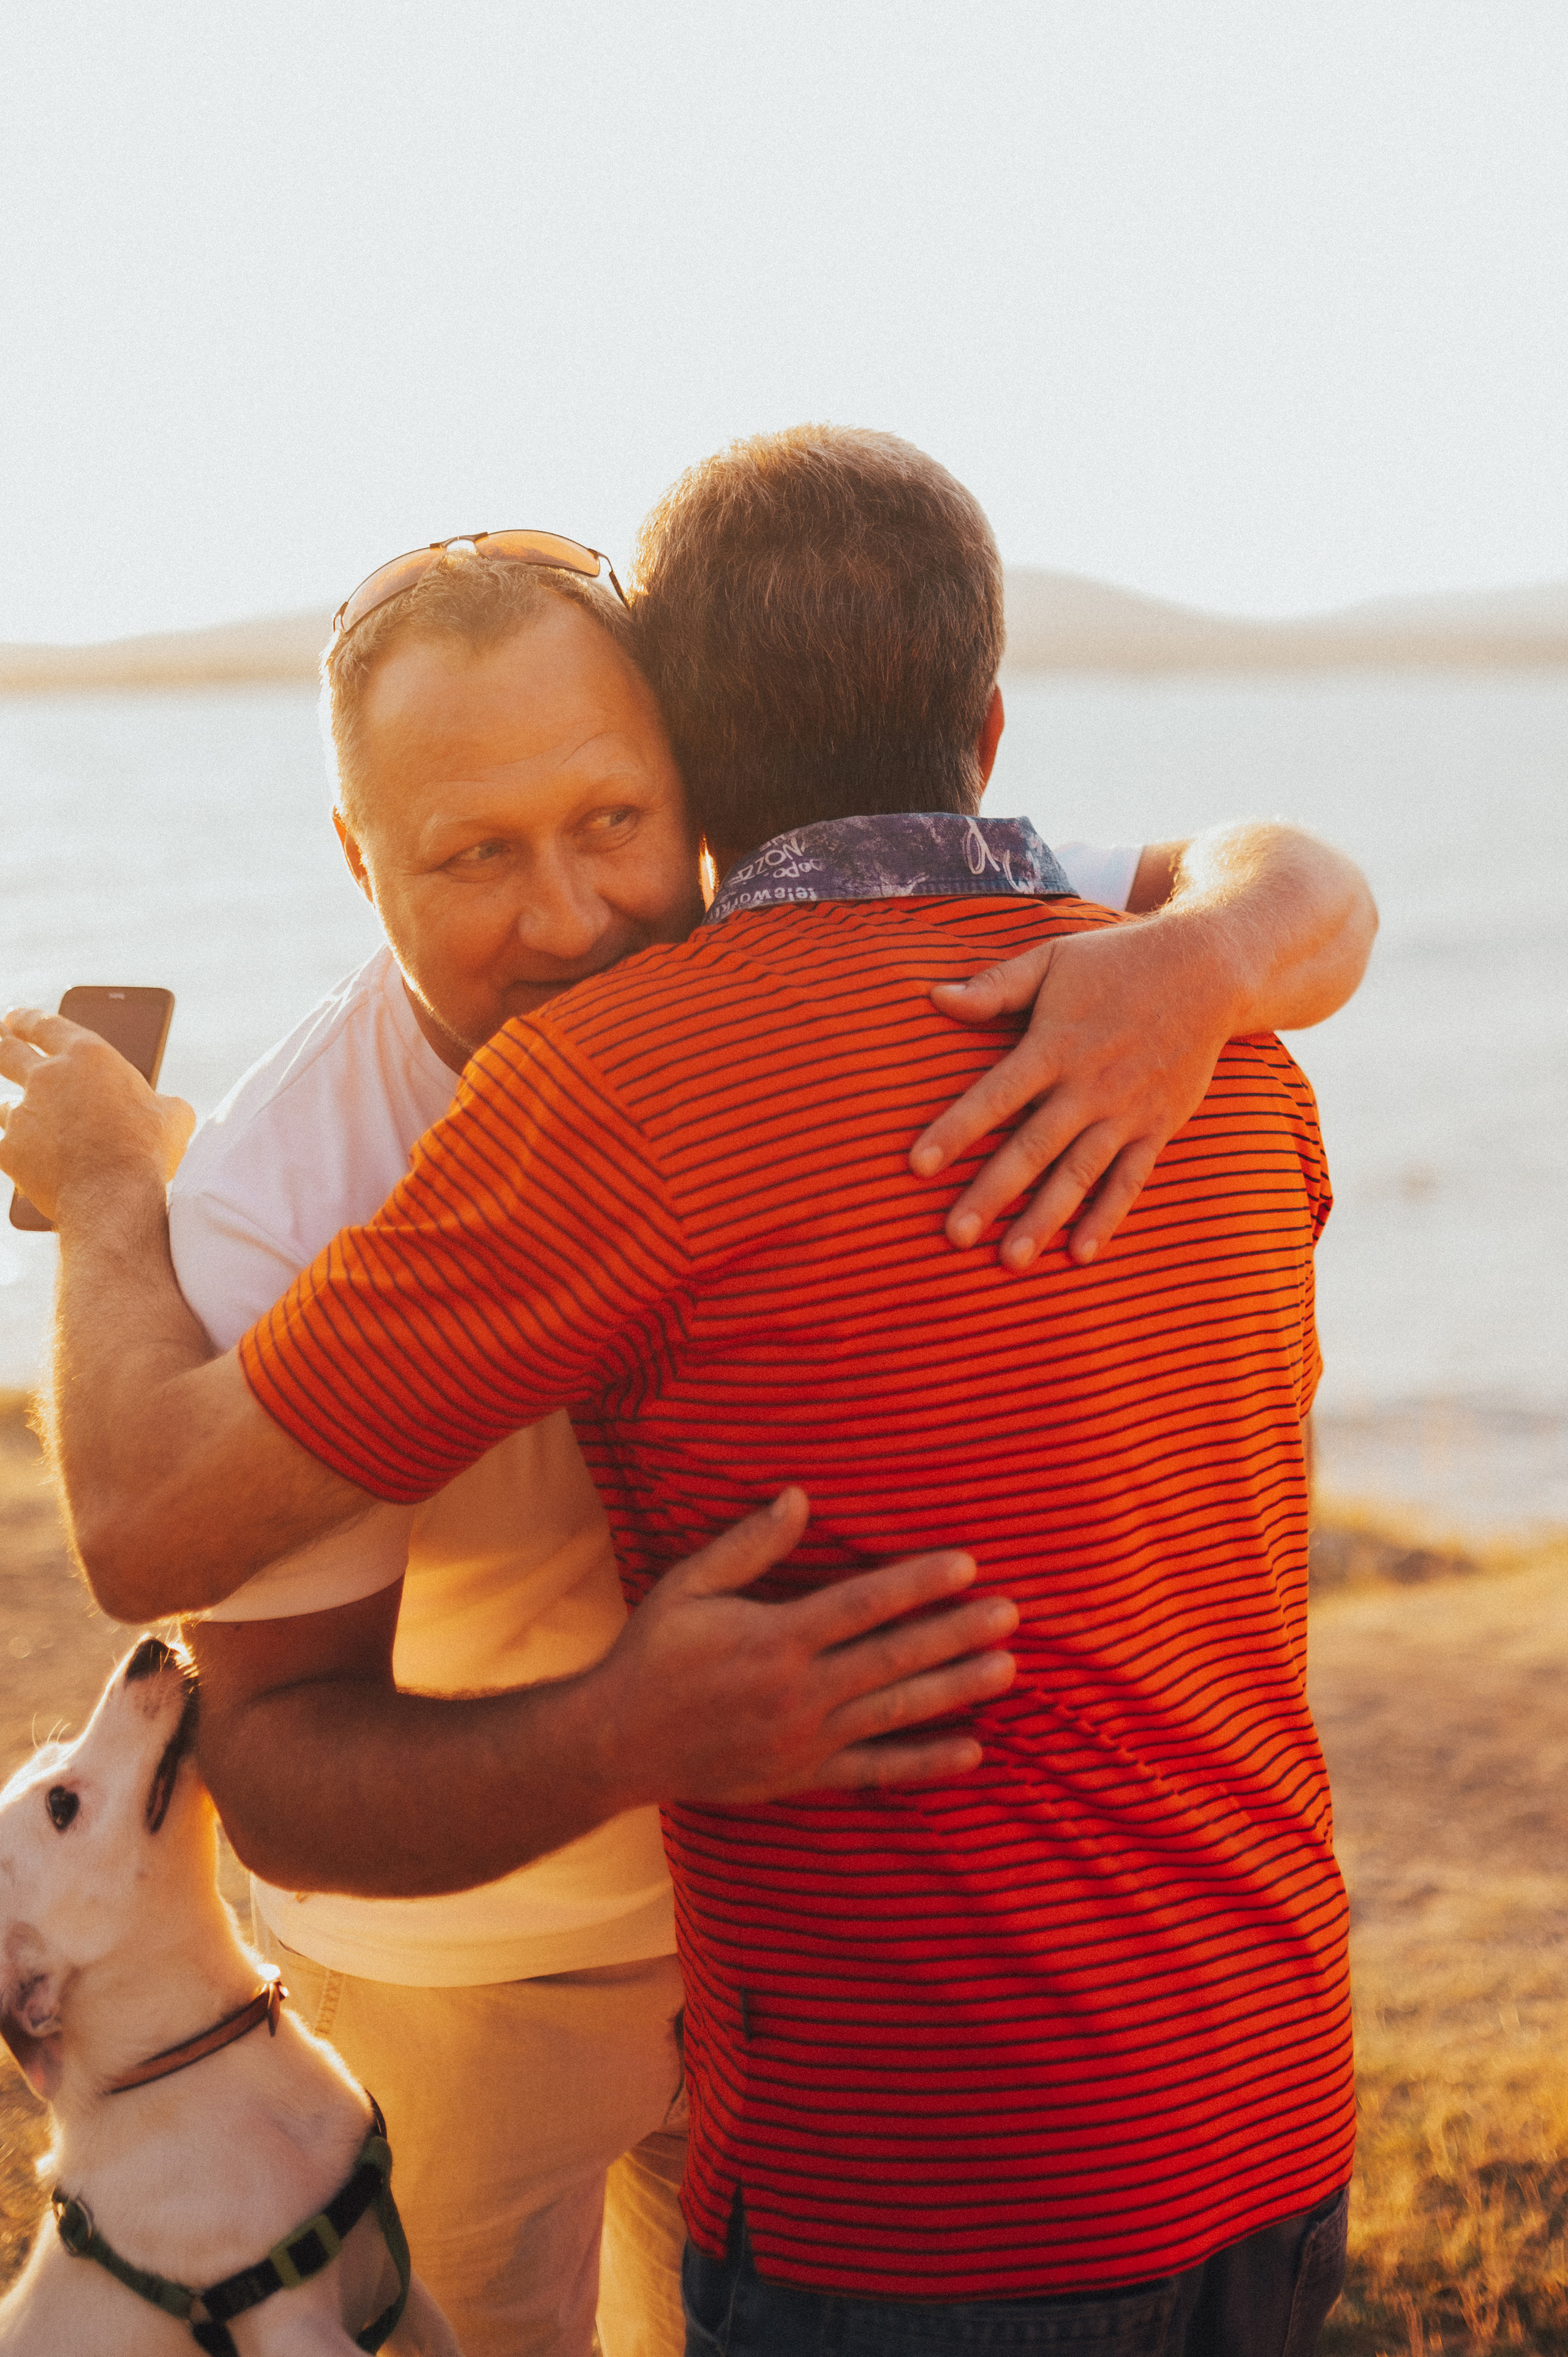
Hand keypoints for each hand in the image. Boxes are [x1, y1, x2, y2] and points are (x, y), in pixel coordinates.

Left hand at [0, 1008, 194, 1225]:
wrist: (113, 1198)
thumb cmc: (148, 1153)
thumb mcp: (173, 1117)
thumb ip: (160, 1102)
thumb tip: (166, 1109)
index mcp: (87, 1056)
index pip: (44, 1025)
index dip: (25, 1020)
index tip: (14, 1019)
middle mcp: (47, 1077)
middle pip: (6, 1051)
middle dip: (2, 1046)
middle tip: (0, 1044)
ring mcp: (23, 1114)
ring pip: (8, 1107)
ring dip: (19, 1113)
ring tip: (32, 1127)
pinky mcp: (9, 1150)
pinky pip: (5, 1149)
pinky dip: (17, 1156)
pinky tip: (31, 1167)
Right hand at [590, 1487, 1017, 1803]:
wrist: (616, 1745)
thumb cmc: (652, 1655)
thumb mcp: (688, 1586)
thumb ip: (749, 1545)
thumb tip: (799, 1496)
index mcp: (774, 1637)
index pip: (863, 1604)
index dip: (918, 1583)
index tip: (967, 1565)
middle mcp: (798, 1690)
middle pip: (894, 1657)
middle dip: (958, 1634)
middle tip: (1012, 1615)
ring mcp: (805, 1739)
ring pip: (897, 1711)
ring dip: (957, 1690)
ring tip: (1009, 1669)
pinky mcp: (804, 1777)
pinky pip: (877, 1772)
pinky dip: (926, 1763)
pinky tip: (972, 1751)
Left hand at [908, 921, 1233, 1270]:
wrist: (1210, 969)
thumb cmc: (1117, 962)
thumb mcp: (1053, 960)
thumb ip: (995, 987)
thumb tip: (935, 997)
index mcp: (1054, 1046)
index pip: (995, 1095)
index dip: (956, 1130)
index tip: (917, 1165)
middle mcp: (1089, 1085)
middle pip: (1032, 1148)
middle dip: (992, 1194)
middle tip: (955, 1236)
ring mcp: (1126, 1111)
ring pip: (1078, 1175)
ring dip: (1044, 1219)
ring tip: (1010, 1260)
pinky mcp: (1158, 1126)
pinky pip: (1129, 1180)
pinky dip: (1107, 1217)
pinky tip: (1081, 1253)